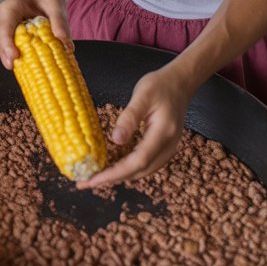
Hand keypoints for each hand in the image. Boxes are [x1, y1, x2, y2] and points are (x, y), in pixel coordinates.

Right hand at [0, 0, 68, 69]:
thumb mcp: (56, 4)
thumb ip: (60, 23)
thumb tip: (67, 46)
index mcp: (11, 7)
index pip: (5, 27)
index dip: (7, 44)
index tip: (14, 59)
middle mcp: (3, 17)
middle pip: (1, 40)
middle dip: (7, 56)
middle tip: (16, 70)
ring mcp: (5, 27)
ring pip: (4, 46)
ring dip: (13, 59)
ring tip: (24, 75)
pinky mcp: (10, 35)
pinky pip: (11, 48)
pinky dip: (19, 58)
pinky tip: (28, 70)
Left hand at [77, 65, 189, 189]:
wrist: (180, 83)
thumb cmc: (160, 85)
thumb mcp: (142, 96)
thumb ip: (129, 118)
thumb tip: (115, 141)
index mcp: (163, 133)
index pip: (138, 161)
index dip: (115, 174)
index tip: (93, 180)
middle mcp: (168, 146)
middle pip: (139, 171)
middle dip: (112, 179)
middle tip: (85, 182)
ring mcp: (168, 149)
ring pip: (142, 170)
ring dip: (119, 176)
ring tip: (95, 176)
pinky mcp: (163, 147)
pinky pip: (145, 163)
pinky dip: (127, 167)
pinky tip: (112, 165)